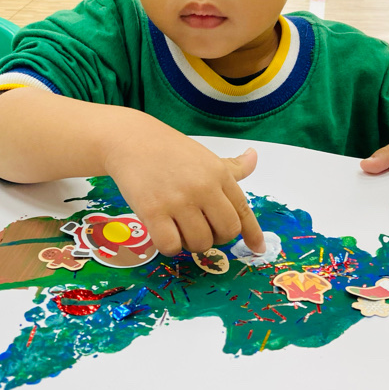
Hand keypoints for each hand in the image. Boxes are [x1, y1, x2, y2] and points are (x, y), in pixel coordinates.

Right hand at [104, 120, 265, 256]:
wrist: (131, 140)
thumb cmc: (169, 150)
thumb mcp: (205, 156)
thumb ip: (232, 166)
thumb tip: (254, 157)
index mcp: (220, 174)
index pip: (243, 211)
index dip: (252, 234)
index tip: (257, 248)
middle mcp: (203, 188)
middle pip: (226, 232)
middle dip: (216, 237)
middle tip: (201, 229)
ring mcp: (178, 201)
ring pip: (200, 243)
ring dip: (191, 243)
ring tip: (179, 227)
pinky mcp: (153, 212)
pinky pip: (171, 246)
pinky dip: (169, 246)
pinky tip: (164, 232)